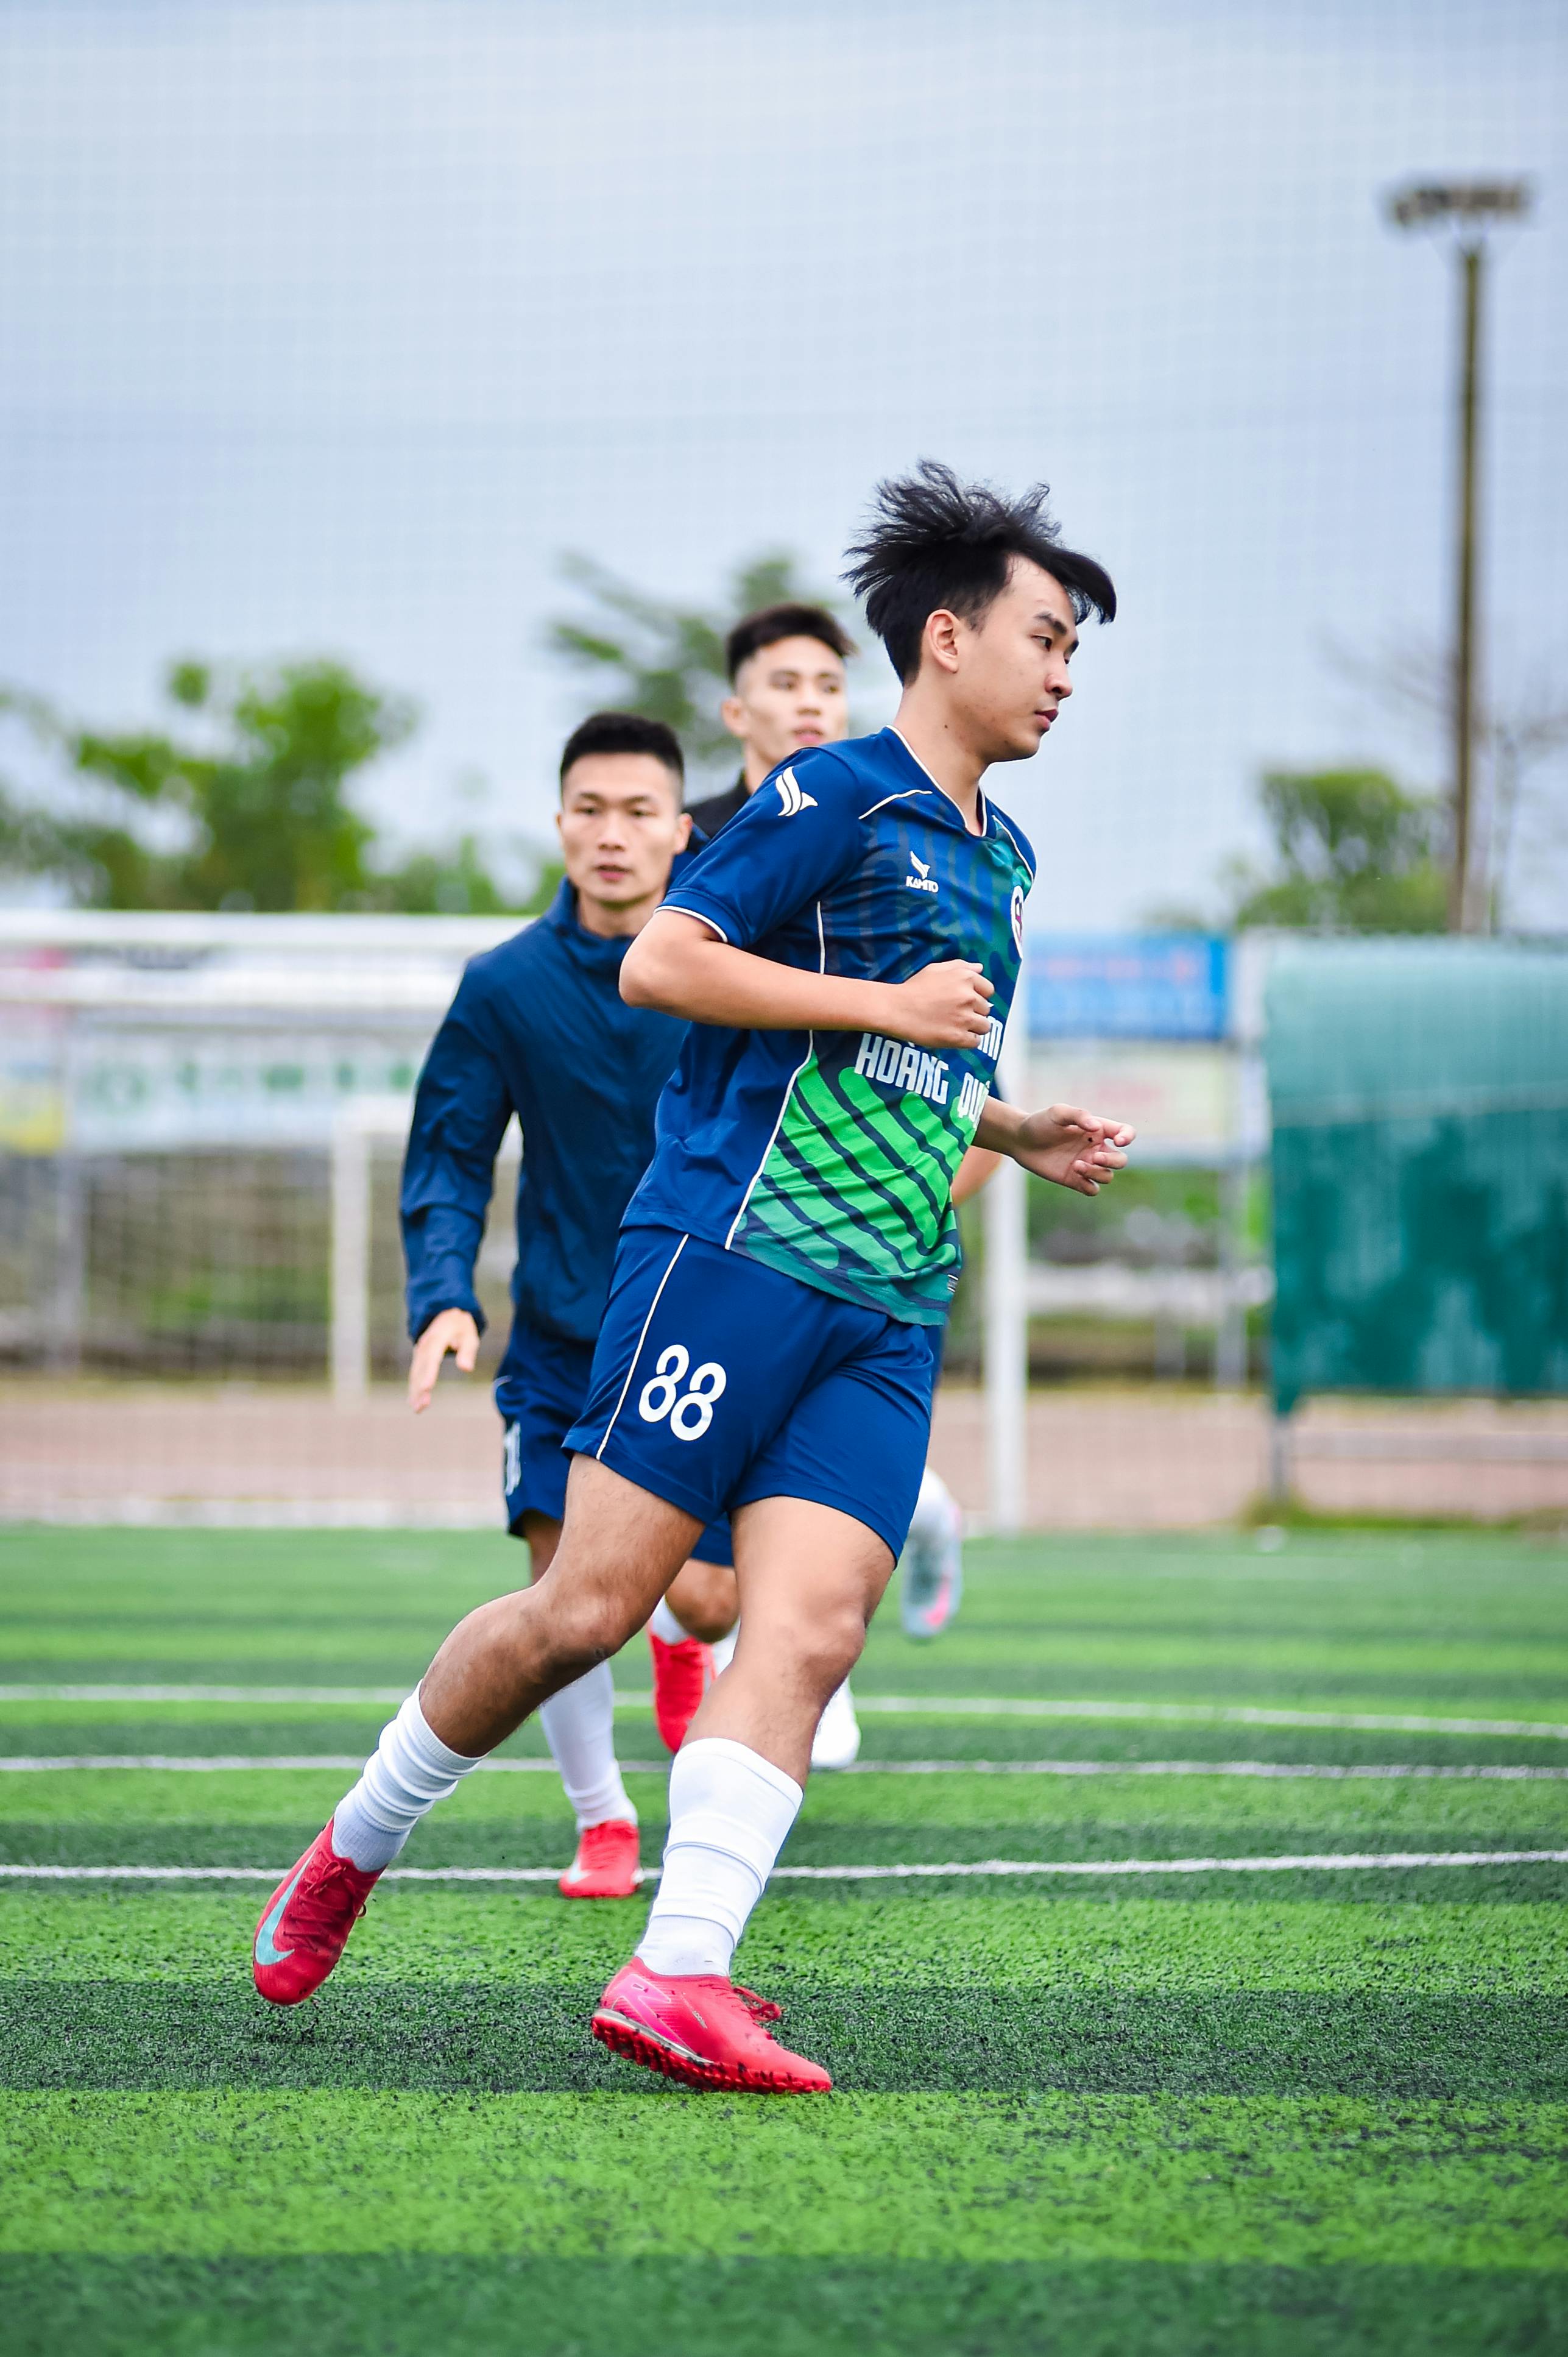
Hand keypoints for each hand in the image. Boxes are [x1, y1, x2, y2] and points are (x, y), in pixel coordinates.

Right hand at [408, 1308, 479, 1413]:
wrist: (446, 1314)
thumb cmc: (461, 1327)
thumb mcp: (470, 1335)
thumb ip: (468, 1351)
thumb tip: (466, 1368)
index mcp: (438, 1338)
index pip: (432, 1357)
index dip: (429, 1373)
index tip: (427, 1388)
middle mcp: (425, 1345)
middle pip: (421, 1369)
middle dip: (420, 1388)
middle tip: (421, 1407)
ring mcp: (420, 1351)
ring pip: (415, 1373)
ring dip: (415, 1391)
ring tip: (417, 1409)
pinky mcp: (419, 1358)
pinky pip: (414, 1373)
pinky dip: (413, 1387)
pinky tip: (413, 1402)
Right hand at [886, 960, 994, 1048]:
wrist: (896, 1009)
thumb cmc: (913, 989)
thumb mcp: (936, 969)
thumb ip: (961, 966)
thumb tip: (980, 968)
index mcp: (965, 978)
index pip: (989, 991)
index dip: (978, 997)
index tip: (966, 1002)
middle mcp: (968, 997)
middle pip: (986, 1010)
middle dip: (974, 1012)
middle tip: (955, 1014)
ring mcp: (964, 1018)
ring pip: (984, 1027)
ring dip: (973, 1028)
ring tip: (955, 1026)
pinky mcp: (958, 1037)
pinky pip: (975, 1042)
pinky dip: (967, 1041)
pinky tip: (954, 1035)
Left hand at [1010, 1105, 1134, 1195]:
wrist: (1019, 1140)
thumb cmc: (1040, 1123)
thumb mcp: (1058, 1112)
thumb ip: (1078, 1115)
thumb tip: (1096, 1127)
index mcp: (1097, 1130)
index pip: (1125, 1133)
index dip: (1128, 1137)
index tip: (1118, 1140)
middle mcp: (1095, 1148)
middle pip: (1120, 1160)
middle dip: (1112, 1161)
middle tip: (1093, 1156)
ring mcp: (1086, 1165)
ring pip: (1107, 1176)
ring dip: (1097, 1173)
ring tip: (1076, 1165)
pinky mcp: (1074, 1180)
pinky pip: (1093, 1190)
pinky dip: (1090, 1186)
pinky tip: (1076, 1175)